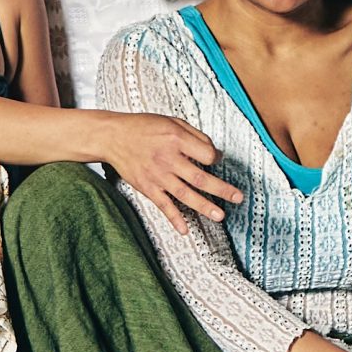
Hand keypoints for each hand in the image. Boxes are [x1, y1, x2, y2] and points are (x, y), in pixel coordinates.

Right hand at [96, 112, 242, 227]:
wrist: (113, 137)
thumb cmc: (145, 127)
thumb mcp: (172, 121)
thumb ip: (194, 135)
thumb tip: (213, 152)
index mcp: (177, 140)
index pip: (206, 155)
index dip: (216, 158)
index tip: (216, 160)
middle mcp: (168, 159)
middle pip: (200, 178)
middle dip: (222, 189)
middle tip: (238, 197)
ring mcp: (158, 176)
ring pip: (185, 195)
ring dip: (204, 207)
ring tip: (220, 216)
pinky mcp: (147, 188)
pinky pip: (164, 206)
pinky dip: (174, 219)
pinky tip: (185, 230)